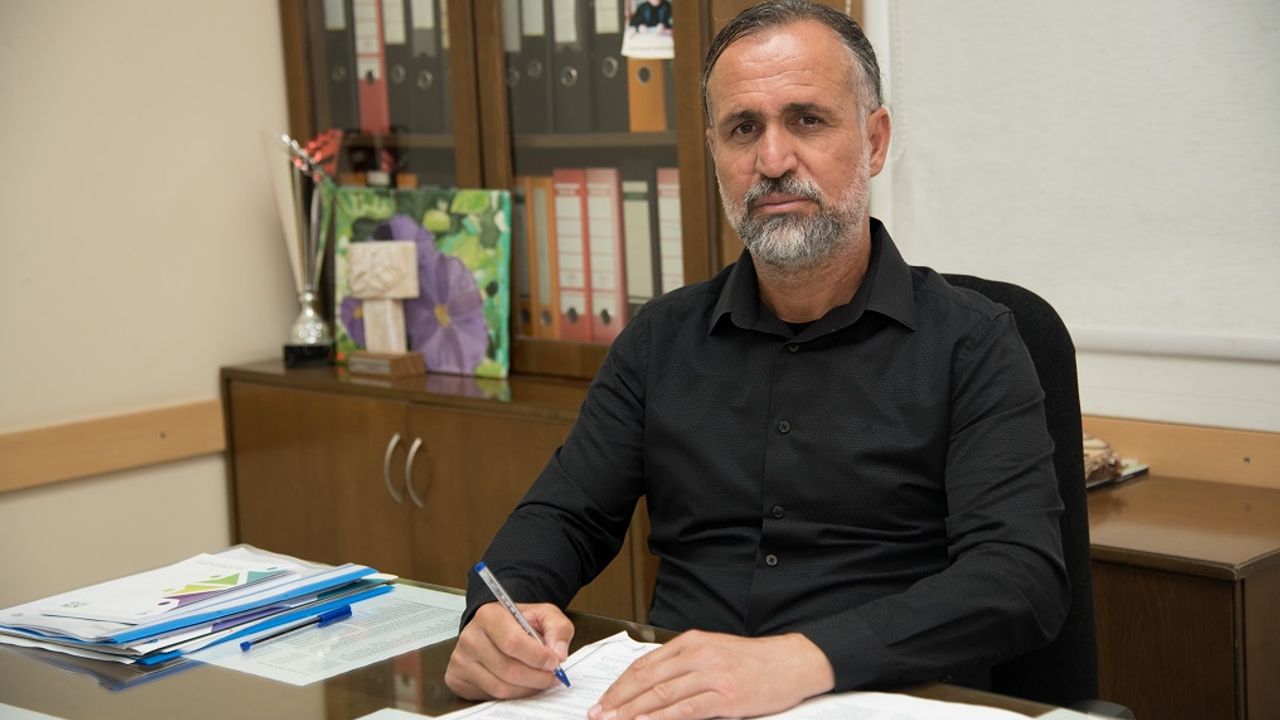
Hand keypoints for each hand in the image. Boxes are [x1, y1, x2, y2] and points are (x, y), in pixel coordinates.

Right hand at [444, 601, 573, 699]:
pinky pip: (490, 695)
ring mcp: (461, 659)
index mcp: (488, 615)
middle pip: (508, 669)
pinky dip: (512, 694)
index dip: (537, 656)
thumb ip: (557, 628)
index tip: (554, 662)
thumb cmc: (518, 621)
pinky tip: (521, 684)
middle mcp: (470, 637)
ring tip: (539, 680)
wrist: (495, 626)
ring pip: (500, 687)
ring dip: (526, 688)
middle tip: (552, 677)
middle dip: (536, 677)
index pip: (513, 642)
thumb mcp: (543, 614)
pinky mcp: (457, 678)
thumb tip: (558, 653)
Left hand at [588, 630, 834, 719]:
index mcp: (692, 642)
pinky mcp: (725, 696)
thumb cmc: (754, 661)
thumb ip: (685, 664)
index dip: (620, 684)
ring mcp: (711, 675)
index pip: (645, 664)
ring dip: (632, 711)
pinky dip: (661, 718)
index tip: (604, 699)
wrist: (792, 662)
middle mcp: (697, 655)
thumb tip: (652, 683)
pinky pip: (686, 709)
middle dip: (618, 699)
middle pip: (646, 679)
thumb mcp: (714, 651)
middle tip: (598, 714)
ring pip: (661, 694)